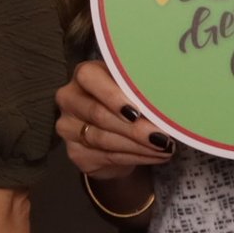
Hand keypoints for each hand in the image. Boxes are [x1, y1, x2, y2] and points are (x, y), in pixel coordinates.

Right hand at [55, 60, 173, 180]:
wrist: (113, 135)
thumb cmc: (125, 102)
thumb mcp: (132, 89)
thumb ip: (140, 91)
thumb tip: (165, 102)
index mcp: (85, 75)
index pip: (90, 78)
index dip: (112, 95)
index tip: (136, 111)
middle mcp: (70, 98)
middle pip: (98, 113)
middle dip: (133, 127)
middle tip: (160, 136)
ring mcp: (69, 127)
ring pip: (103, 138)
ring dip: (138, 145)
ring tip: (164, 147)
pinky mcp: (76, 153)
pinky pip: (107, 156)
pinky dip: (135, 157)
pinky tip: (154, 155)